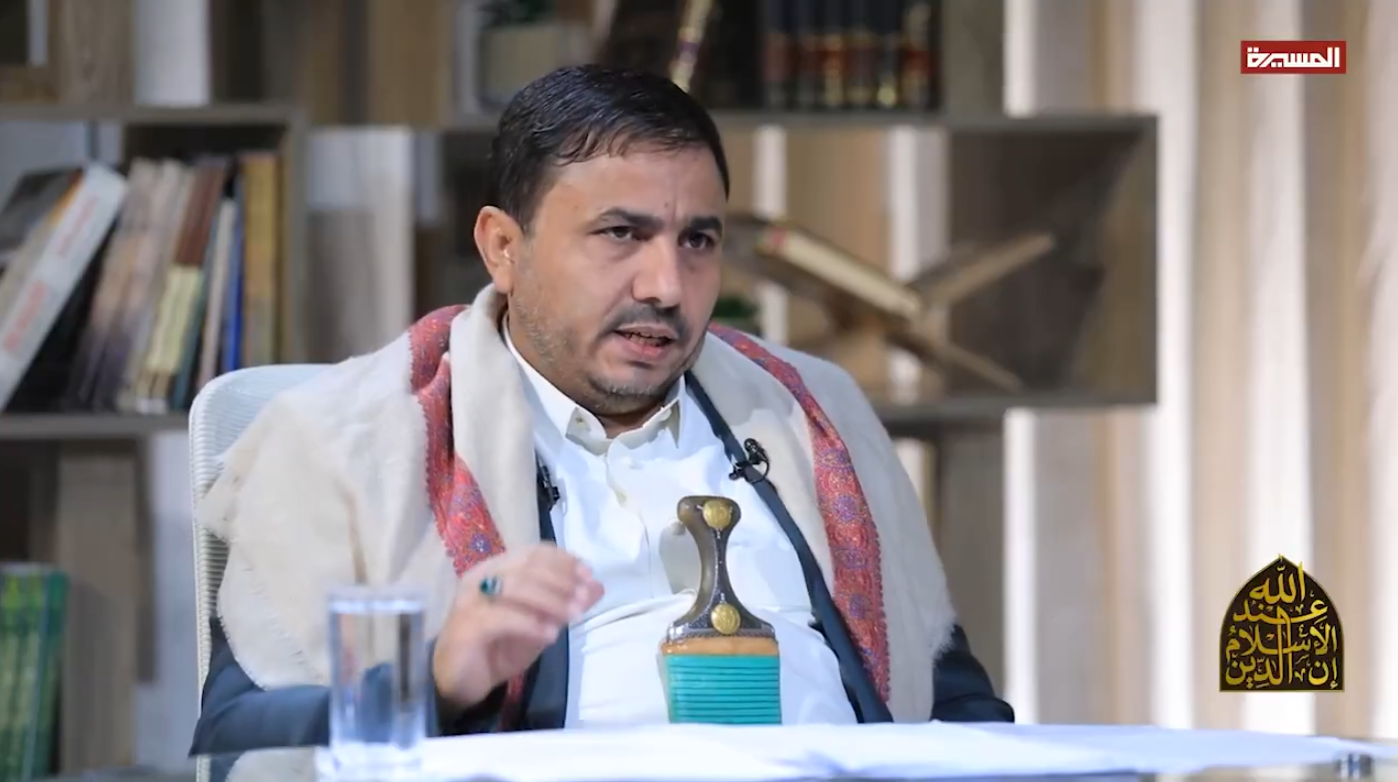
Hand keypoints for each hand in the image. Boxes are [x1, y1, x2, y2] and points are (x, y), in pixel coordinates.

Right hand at [432, 543, 602, 711]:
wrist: (460, 681)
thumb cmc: (499, 647)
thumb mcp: (540, 624)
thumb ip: (564, 605)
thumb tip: (597, 587)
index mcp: (498, 569)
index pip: (533, 552)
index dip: (563, 560)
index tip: (589, 575)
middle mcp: (482, 576)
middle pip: (527, 565)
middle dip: (562, 579)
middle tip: (585, 598)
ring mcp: (471, 599)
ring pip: (516, 587)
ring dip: (551, 599)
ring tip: (574, 615)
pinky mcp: (466, 625)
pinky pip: (502, 617)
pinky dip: (531, 623)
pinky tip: (551, 635)